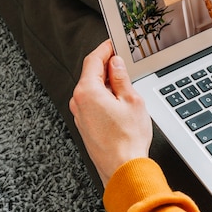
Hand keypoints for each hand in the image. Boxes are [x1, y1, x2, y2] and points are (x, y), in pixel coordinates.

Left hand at [69, 40, 152, 185]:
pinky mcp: (85, 125)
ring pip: (91, 88)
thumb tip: (117, 64)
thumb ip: (122, 78)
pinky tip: (118, 98)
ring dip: (106, 80)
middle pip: (91, 73)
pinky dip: (103, 94)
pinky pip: (92, 101)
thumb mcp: (132, 100)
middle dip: (106, 64)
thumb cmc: (128, 139)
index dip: (105, 48)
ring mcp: (80, 115)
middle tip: (123, 58)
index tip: (113, 43)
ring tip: (125, 80)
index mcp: (88, 91)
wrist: (122, 168)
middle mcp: (79, 102)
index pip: (93, 60)